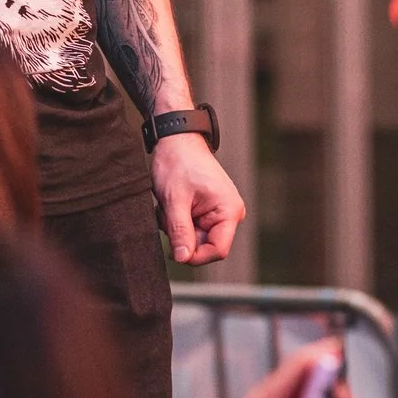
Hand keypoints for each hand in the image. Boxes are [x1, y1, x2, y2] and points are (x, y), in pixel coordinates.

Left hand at [153, 134, 244, 264]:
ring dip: (176, 227)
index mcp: (229, 211)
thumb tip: (183, 258)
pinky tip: (172, 205)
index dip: (195, 255)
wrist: (176, 140)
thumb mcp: (174, 200)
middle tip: (167, 216)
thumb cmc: (178, 163)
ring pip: (195, 237)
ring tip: (169, 206)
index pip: (218, 250)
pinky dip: (177, 221)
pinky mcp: (208, 210)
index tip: (173, 248)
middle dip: (182, 236)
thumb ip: (180, 231)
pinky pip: (192, 227)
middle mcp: (230, 213)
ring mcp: (219, 212)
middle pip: (205, 245)